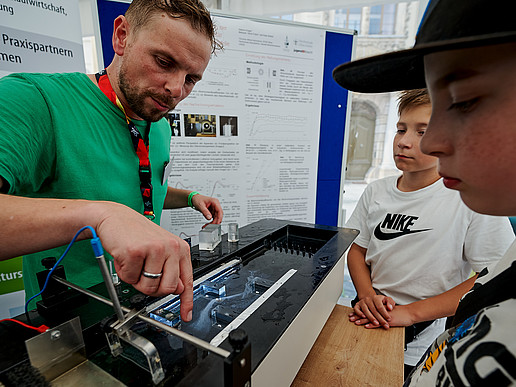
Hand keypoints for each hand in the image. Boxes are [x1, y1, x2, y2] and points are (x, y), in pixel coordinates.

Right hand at [95, 202, 193, 321]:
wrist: (114, 217)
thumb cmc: (137, 234)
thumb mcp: (160, 250)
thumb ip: (171, 269)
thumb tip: (178, 289)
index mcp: (180, 248)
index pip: (188, 280)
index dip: (187, 301)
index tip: (186, 315)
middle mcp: (171, 247)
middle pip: (167, 288)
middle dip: (152, 288)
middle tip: (143, 275)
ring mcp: (155, 249)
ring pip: (148, 286)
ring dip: (136, 280)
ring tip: (134, 262)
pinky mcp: (136, 251)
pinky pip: (130, 278)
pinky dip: (124, 272)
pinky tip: (125, 257)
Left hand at [191, 194, 222, 225]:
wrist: (194, 199)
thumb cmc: (197, 199)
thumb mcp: (200, 205)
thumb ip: (205, 212)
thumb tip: (209, 218)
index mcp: (215, 202)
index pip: (219, 211)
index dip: (219, 218)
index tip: (217, 223)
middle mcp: (215, 206)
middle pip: (218, 215)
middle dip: (215, 222)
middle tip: (210, 226)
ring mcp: (214, 209)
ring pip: (216, 218)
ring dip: (212, 223)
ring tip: (207, 226)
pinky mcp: (212, 212)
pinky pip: (213, 218)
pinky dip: (210, 222)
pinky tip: (207, 225)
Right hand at [349, 294, 394, 328]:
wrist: (369, 298)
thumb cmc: (379, 301)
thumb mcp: (386, 299)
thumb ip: (390, 302)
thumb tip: (390, 308)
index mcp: (376, 298)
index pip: (380, 306)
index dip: (385, 313)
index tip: (389, 319)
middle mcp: (368, 299)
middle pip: (374, 310)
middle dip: (380, 319)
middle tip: (385, 325)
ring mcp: (362, 302)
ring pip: (366, 310)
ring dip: (371, 318)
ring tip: (376, 324)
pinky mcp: (357, 305)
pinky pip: (356, 309)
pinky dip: (359, 313)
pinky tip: (363, 317)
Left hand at [350, 303, 414, 328]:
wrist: (410, 313)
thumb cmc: (402, 314)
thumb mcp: (391, 312)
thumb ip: (383, 314)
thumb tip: (378, 317)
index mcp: (380, 309)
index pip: (368, 310)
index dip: (360, 312)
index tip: (353, 313)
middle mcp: (381, 312)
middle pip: (367, 313)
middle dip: (358, 316)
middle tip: (350, 317)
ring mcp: (384, 316)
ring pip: (371, 318)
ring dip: (362, 320)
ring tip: (355, 322)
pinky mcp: (388, 321)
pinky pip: (378, 323)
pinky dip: (372, 325)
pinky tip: (366, 326)